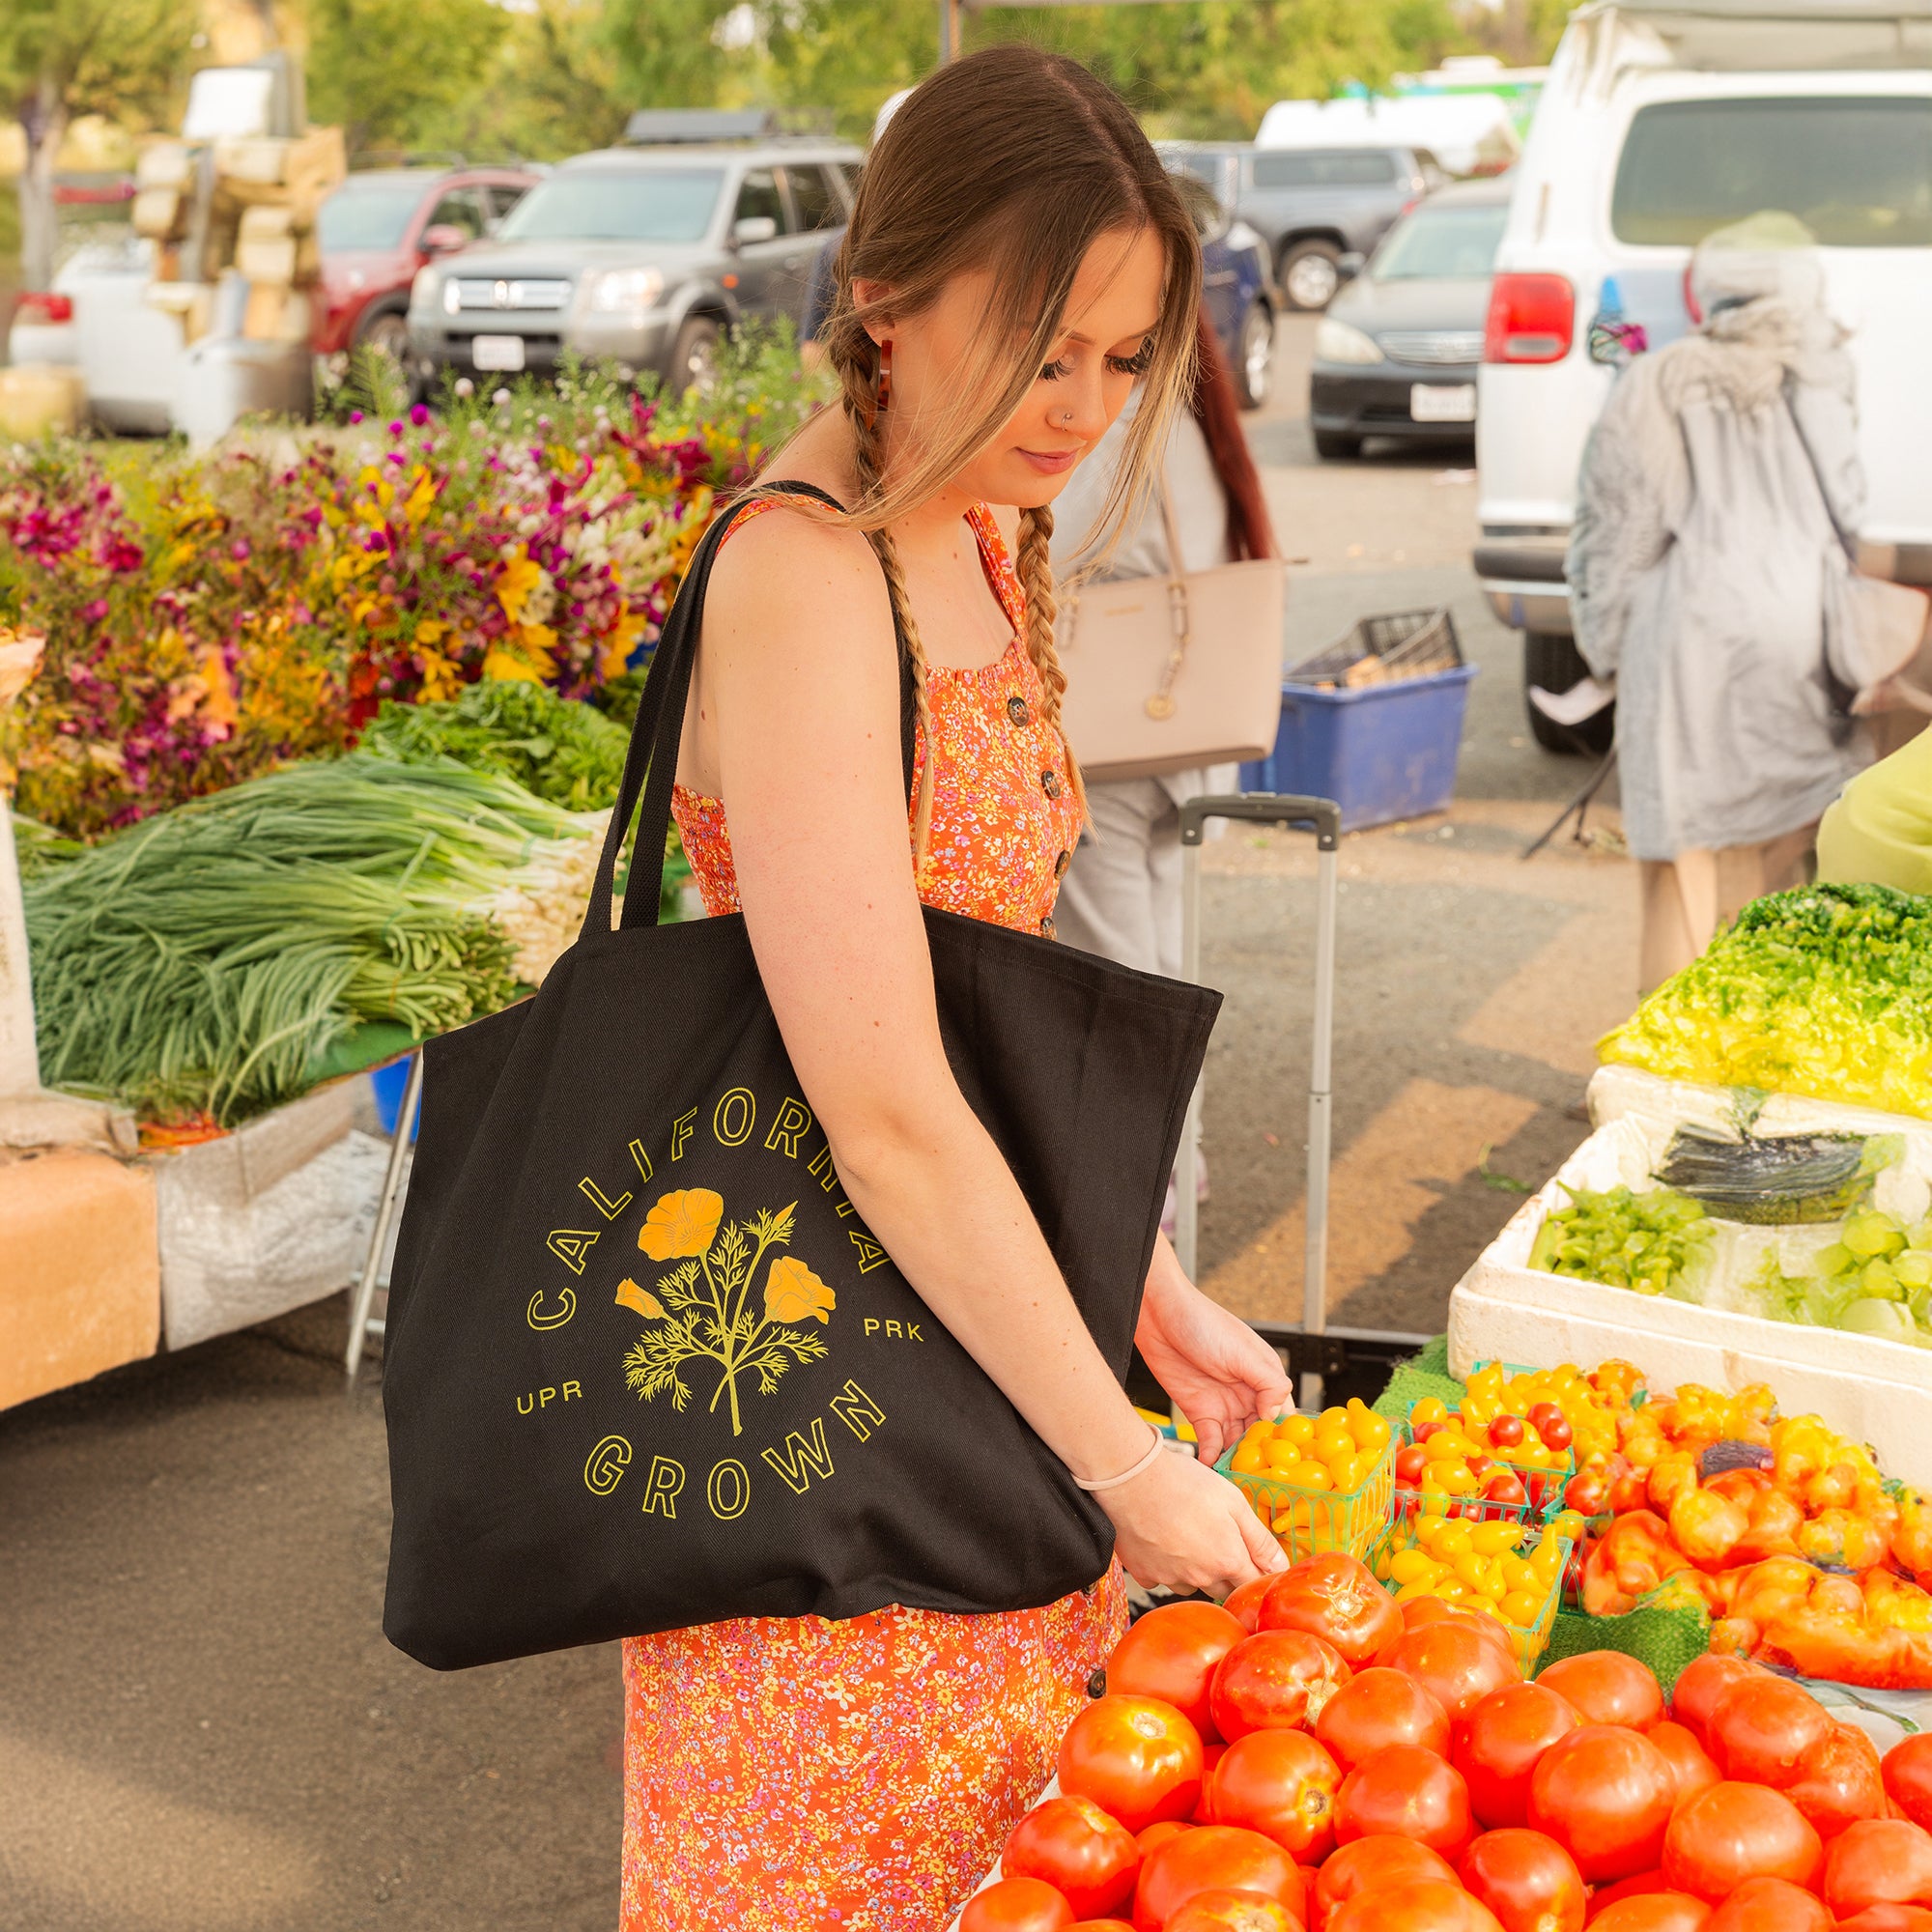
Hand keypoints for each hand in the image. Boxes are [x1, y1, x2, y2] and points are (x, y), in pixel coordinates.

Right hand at [1099, 1443, 1286, 1597]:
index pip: (1253, 1585)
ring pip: (1193, 1584)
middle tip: (1220, 1541)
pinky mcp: (1144, 1574)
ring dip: (1198, 1570)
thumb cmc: (1183, 1482)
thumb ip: (1260, 1539)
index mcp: (1227, 1560)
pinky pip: (1162, 1578)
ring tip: (1189, 1536)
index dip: (1258, 1574)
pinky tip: (1163, 1540)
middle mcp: (1200, 1577)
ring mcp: (1170, 1578)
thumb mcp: (1233, 1501)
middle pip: (1224, 1589)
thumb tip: (1281, 1566)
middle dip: (1229, 1573)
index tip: (1256, 1562)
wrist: (1131, 1477)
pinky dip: (1167, 1566)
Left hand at [1136, 1238, 1291, 1465]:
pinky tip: (1213, 1468)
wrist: (1159, 1315)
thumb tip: (1276, 1415)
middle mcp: (1248, 1395)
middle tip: (1261, 1482)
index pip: (1285, 1416)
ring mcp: (1224, 1405)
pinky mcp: (1199, 1412)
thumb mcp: (1244, 1352)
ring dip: (1238, 1461)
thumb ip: (1268, 1383)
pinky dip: (1214, 1456)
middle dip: (1262, 1459)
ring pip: (1238, 1443)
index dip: (1286, 1439)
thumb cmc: (1204, 1323)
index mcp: (1266, 1378)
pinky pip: (1211, 1442)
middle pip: (1262, 1436)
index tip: (1285, 1463)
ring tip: (1239, 1482)